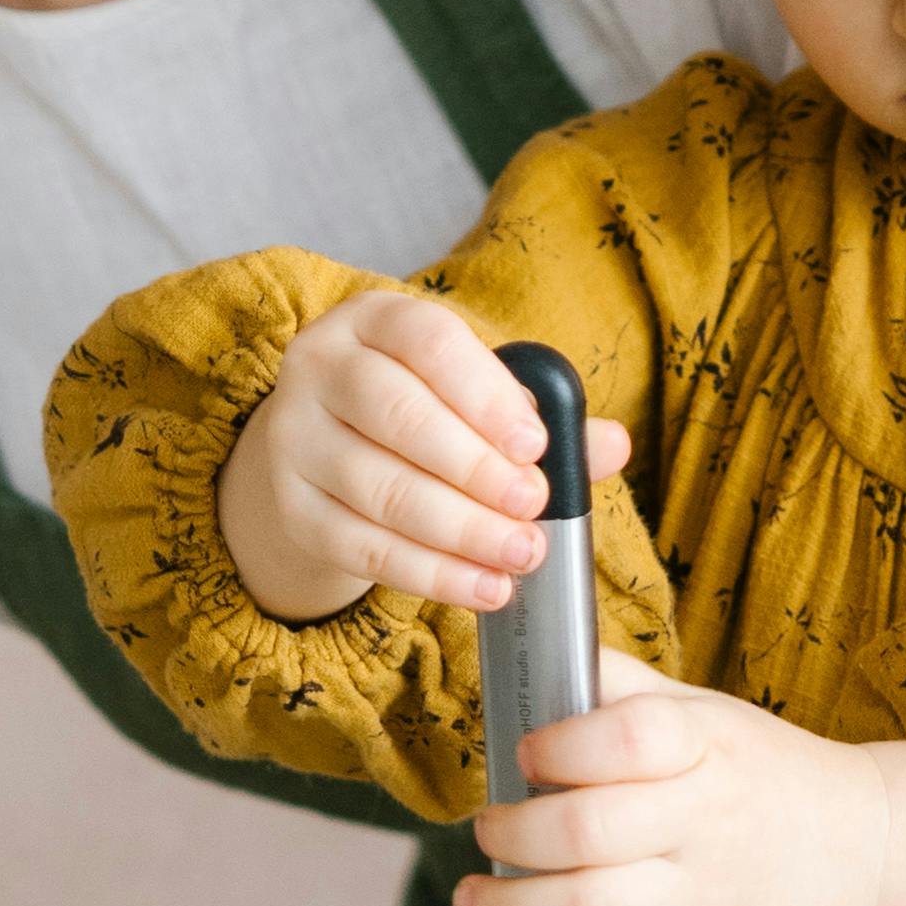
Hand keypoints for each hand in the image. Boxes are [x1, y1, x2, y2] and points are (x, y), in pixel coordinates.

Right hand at [215, 287, 627, 623]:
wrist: (323, 452)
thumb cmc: (416, 410)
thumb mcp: (468, 394)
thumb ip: (540, 418)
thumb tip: (613, 445)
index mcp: (373, 319)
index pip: (428, 340)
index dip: (485, 394)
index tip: (535, 445)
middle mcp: (320, 366)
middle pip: (398, 416)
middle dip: (476, 470)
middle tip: (534, 508)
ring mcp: (295, 438)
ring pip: (381, 489)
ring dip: (461, 530)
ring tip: (521, 554)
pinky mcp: (292, 508)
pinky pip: (363, 548)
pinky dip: (431, 574)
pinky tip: (483, 586)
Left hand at [460, 640, 898, 905]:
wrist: (866, 845)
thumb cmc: (760, 770)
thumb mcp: (703, 708)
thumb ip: (620, 683)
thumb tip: (536, 646)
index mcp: (699, 745)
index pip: (625, 739)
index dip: (559, 746)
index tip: (527, 755)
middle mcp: (701, 820)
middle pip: (585, 830)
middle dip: (511, 834)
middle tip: (488, 831)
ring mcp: (702, 896)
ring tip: (475, 899)